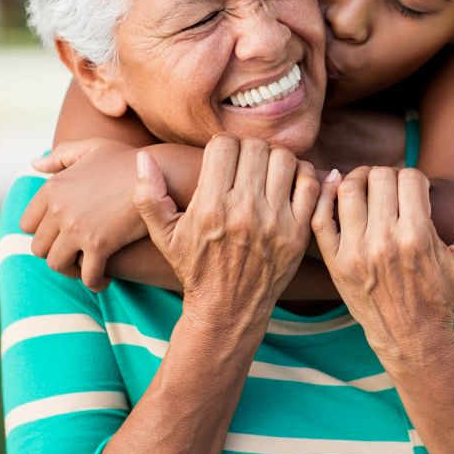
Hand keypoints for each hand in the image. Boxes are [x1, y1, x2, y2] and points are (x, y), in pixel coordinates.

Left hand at [21, 139, 145, 290]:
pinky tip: (104, 280)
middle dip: (56, 254)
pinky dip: (94, 282)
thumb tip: (35, 166)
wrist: (161, 173)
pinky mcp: (99, 245)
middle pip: (39, 248)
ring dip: (71, 271)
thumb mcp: (92, 147)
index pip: (27, 224)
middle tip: (75, 255)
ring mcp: (77, 229)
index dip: (42, 233)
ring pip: (57, 264)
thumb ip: (61, 155)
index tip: (59, 237)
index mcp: (53, 188)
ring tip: (87, 269)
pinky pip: (87, 275)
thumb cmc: (129, 160)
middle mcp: (59, 210)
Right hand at [134, 135, 318, 317]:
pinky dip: (303, 174)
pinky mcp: (298, 232)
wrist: (228, 308)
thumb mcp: (164, 235)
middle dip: (248, 148)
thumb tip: (143, 156)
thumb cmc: (195, 266)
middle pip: (255, 147)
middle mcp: (244, 212)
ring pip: (284, 159)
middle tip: (246, 162)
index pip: (224, 145)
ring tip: (266, 170)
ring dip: (275, 157)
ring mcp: (275, 222)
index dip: (222, 145)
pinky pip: (309, 185)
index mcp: (211, 208)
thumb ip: (149, 196)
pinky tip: (290, 180)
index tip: (222, 158)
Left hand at [311, 167, 453, 362]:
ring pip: (348, 188)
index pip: (410, 178)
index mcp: (418, 237)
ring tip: (369, 186)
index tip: (417, 191)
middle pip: (379, 177)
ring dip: (359, 179)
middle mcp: (385, 241)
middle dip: (389, 175)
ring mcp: (356, 251)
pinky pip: (321, 217)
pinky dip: (325, 196)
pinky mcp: (336, 261)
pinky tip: (338, 192)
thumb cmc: (443, 297)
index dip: (416, 178)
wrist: (411, 338)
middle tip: (393, 188)